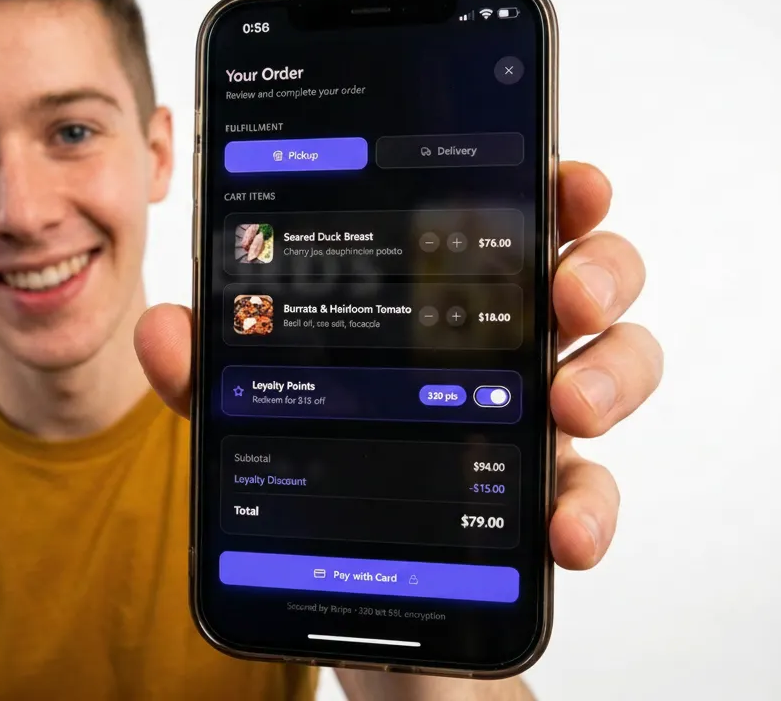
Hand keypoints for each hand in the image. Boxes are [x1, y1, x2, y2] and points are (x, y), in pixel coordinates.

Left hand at [134, 160, 662, 571]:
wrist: (358, 601)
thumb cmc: (320, 481)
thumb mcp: (254, 419)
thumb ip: (213, 376)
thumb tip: (164, 328)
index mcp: (439, 304)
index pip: (506, 221)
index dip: (552, 190)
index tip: (566, 180)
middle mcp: (499, 351)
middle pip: (585, 277)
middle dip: (598, 268)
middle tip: (569, 295)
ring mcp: (531, 425)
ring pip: (617, 365)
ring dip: (610, 374)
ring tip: (569, 406)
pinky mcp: (544, 503)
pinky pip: (593, 491)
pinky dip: (591, 508)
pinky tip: (562, 529)